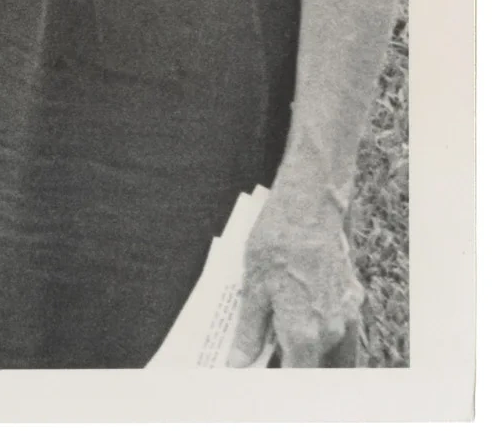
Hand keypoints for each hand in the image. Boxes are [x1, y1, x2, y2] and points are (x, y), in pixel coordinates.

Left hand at [230, 190, 363, 366]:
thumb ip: (249, 332)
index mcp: (304, 334)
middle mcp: (332, 331)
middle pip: (315, 367)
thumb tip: (238, 362)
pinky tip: (302, 318)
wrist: (310, 211)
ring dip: (311, 353)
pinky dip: (323, 333)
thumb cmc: (276, 246)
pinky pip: (341, 329)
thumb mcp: (252, 290)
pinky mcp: (354, 300)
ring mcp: (348, 316)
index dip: (275, 381)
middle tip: (265, 358)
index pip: (295, 377)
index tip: (257, 379)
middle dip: (292, 367)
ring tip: (282, 343)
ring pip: (332, 351)